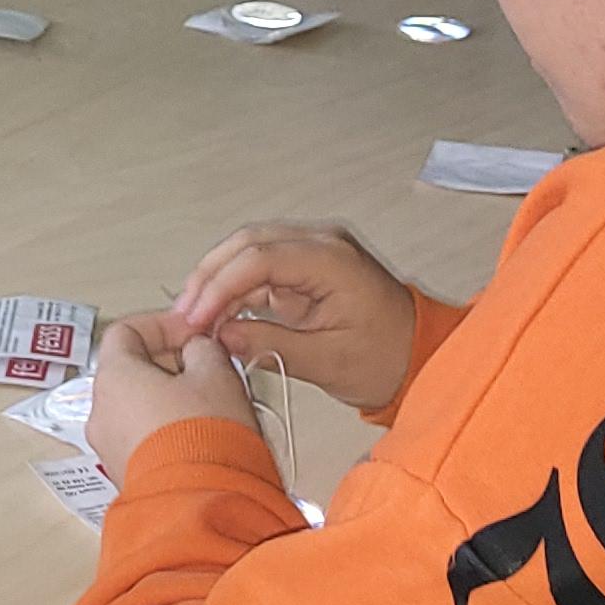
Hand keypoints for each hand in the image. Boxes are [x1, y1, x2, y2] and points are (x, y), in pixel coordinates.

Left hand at [85, 313, 258, 481]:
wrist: (201, 504)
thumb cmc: (205, 437)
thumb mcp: (217, 374)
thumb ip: (204, 348)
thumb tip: (197, 348)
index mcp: (114, 378)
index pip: (124, 332)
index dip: (161, 325)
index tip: (192, 332)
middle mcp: (101, 412)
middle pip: (129, 371)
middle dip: (170, 364)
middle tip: (206, 367)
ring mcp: (109, 448)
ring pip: (137, 407)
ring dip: (170, 398)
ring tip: (210, 405)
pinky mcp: (125, 474)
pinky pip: (141, 439)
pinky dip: (166, 429)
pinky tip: (201, 435)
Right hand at [171, 222, 419, 411]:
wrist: (420, 356)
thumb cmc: (384, 359)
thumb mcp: (326, 361)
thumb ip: (270, 344)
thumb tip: (220, 335)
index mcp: (331, 259)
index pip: (259, 257)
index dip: (219, 286)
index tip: (195, 320)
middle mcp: (321, 242)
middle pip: (247, 243)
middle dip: (209, 278)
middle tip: (184, 318)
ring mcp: (313, 249)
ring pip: (248, 250)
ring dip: (218, 282)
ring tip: (194, 320)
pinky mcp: (306, 265)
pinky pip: (260, 266)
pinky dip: (235, 288)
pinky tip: (217, 316)